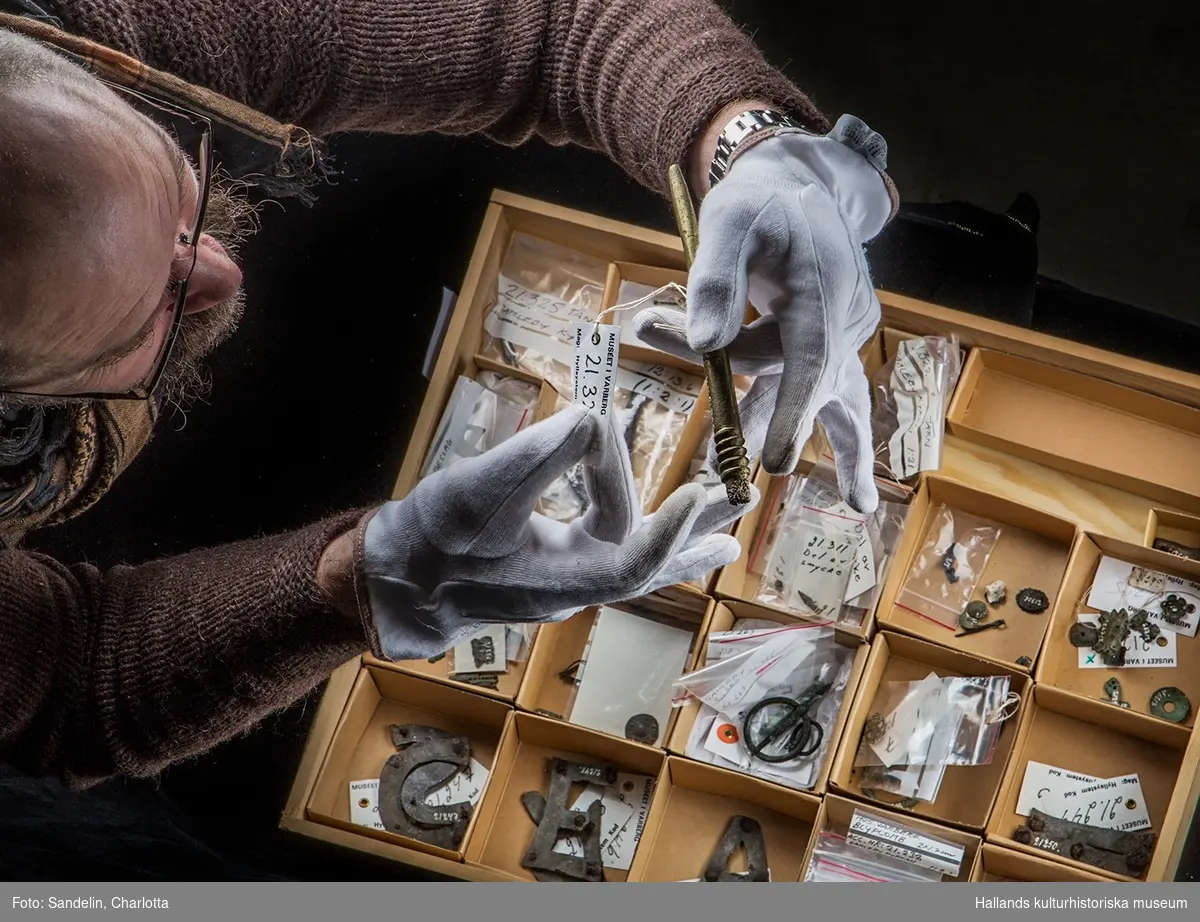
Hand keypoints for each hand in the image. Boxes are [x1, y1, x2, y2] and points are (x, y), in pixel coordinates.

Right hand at [353, 406, 758, 660]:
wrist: (395, 579)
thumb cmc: (428, 542)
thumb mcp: (478, 491)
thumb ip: (537, 455)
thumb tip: (594, 419)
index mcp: (560, 580)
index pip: (629, 558)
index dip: (668, 528)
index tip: (699, 491)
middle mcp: (573, 584)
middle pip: (650, 558)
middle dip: (695, 528)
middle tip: (741, 501)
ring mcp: (565, 573)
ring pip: (633, 547)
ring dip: (675, 523)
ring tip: (723, 514)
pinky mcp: (553, 557)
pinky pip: (605, 534)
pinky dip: (629, 507)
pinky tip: (647, 492)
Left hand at [637, 115, 893, 512]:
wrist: (799, 183)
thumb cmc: (756, 201)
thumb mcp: (726, 222)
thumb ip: (714, 279)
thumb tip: (705, 345)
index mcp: (819, 285)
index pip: (810, 357)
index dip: (795, 410)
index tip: (777, 458)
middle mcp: (843, 314)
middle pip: (823, 381)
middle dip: (797, 427)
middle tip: (771, 475)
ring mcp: (846, 327)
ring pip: (835, 390)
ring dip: (846, 447)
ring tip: (858, 504)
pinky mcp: (836, 336)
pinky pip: (822, 380)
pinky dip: (825, 420)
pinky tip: (853, 484)